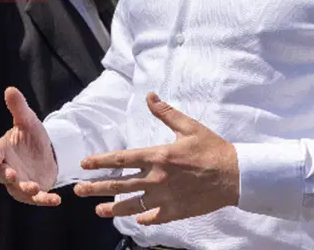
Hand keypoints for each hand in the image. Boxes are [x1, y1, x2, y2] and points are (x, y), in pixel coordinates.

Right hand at [0, 86, 59, 206]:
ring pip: (17, 188)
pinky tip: (56, 199)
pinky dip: (45, 200)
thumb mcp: (28, 121)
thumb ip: (18, 108)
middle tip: (11, 174)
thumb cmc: (30, 136)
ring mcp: (18, 182)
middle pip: (1, 174)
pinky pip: (37, 198)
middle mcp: (7, 168)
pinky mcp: (32, 192)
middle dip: (6, 175)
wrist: (46, 153)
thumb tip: (10, 89)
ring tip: (33, 187)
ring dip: (24, 189)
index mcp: (3, 150)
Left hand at [73, 93, 238, 224]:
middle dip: (95, 188)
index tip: (84, 164)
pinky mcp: (175, 212)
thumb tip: (150, 95)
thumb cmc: (212, 149)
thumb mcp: (189, 126)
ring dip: (112, 208)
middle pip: (119, 184)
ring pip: (132, 205)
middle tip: (78, 191)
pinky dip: (143, 218)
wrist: (236, 176)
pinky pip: (153, 217)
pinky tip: (135, 219)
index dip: (100, 161)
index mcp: (158, 156)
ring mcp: (165, 198)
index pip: (121, 159)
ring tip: (98, 210)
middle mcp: (156, 179)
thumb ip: (166, 113)